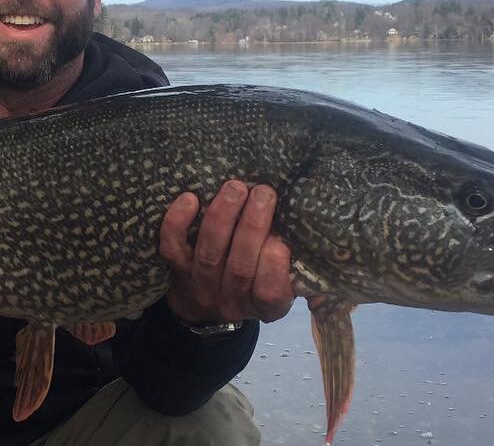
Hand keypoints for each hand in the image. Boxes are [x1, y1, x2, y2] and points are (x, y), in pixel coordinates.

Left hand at [159, 180, 294, 324]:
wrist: (204, 307)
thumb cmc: (257, 281)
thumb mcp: (286, 285)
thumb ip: (302, 269)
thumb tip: (322, 244)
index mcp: (266, 306)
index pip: (269, 294)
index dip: (275, 266)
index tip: (282, 239)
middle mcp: (232, 301)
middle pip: (240, 267)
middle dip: (253, 227)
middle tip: (264, 193)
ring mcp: (201, 285)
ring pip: (210, 254)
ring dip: (223, 217)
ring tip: (236, 188)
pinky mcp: (177, 270)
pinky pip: (171, 249)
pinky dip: (177, 223)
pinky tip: (190, 198)